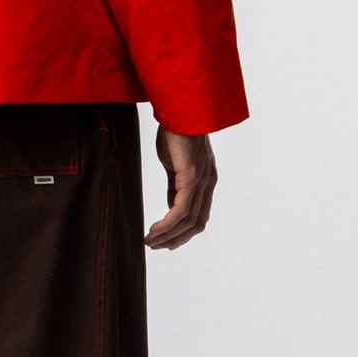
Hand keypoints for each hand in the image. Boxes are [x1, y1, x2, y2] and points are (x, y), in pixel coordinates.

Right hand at [144, 126, 217, 249]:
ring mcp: (202, 180)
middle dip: (175, 239)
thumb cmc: (176, 134)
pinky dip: (168, 223)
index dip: (184, 233)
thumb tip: (170, 206)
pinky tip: (155, 229)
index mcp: (206, 181)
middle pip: (196, 224)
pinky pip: (181, 208)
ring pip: (188, 220)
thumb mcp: (175, 165)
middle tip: (155, 246)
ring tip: (150, 240)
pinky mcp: (192, 176)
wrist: (179, 110)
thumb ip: (175, 186)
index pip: (199, 216)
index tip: (165, 242)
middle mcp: (208, 183)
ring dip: (167, 235)